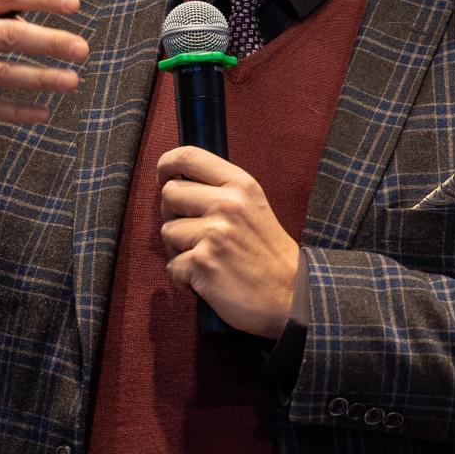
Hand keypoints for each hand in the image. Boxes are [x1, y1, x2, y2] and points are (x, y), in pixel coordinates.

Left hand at [157, 146, 299, 338]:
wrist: (291, 296)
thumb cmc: (268, 255)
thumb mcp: (253, 207)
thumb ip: (220, 191)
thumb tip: (176, 183)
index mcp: (240, 185)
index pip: (188, 157)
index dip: (166, 164)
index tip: (163, 176)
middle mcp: (227, 204)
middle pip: (170, 193)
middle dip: (173, 215)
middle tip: (194, 234)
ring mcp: (214, 233)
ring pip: (167, 231)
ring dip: (179, 250)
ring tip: (206, 260)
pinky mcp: (203, 263)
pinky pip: (172, 265)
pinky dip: (184, 278)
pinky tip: (207, 280)